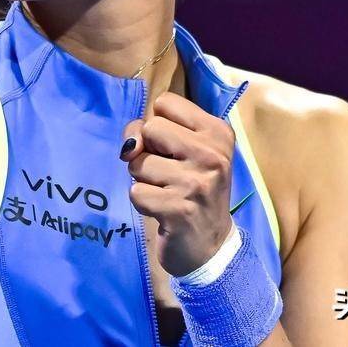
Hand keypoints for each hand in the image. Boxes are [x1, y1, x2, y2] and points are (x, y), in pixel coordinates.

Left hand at [120, 90, 237, 276]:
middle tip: (170, 173)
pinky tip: (163, 211)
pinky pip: (136, 192)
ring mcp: (197, 183)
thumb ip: (150, 133)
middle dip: (149, 152)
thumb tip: (129, 147)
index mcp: (218, 132)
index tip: (173, 148)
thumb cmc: (191, 188)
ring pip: (138, 162)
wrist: (210, 246)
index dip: (158, 126)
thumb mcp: (182, 151)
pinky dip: (143, 202)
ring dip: (144, 180)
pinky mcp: (179, 210)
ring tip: (168, 193)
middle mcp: (213, 155)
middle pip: (150, 128)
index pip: (164, 102)